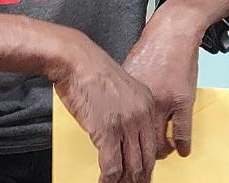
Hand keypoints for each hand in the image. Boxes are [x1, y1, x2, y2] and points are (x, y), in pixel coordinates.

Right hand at [54, 32, 156, 182]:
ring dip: (124, 182)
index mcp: (146, 102)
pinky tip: (104, 182)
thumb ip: (127, 107)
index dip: (146, 164)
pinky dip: (109, 180)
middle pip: (145, 159)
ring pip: (131, 167)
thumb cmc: (90, 68)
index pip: (152, 143)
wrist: (76, 59)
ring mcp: (125, 124)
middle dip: (138, 178)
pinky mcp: (107, 131)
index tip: (142, 174)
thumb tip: (122, 130)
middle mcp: (141, 115)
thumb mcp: (120, 84)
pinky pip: (112, 166)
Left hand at [122, 11, 199, 159]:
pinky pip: (182, 131)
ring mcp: (163, 101)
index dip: (121, 144)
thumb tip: (116, 109)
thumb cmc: (152, 47)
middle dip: (140, 155)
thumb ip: (125, 91)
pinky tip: (182, 149)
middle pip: (138, 139)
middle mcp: (142, 99)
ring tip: (163, 153)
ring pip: (159, 140)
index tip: (124, 152)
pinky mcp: (181, 99)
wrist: (172, 31)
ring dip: (162, 152)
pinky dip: (182, 144)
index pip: (120, 128)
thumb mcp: (130, 70)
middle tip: (143, 162)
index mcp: (127, 92)